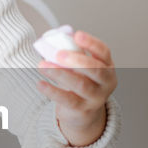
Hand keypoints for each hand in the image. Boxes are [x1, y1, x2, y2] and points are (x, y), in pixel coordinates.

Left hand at [37, 30, 117, 146]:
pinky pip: (67, 100)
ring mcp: (96, 98)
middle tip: (58, 53)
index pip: (103, 52)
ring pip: (80, 84)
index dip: (91, 43)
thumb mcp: (81, 68)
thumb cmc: (81, 83)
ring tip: (42, 65)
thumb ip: (72, 55)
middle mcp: (106, 82)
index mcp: (107, 66)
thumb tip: (53, 41)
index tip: (77, 35)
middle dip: (76, 59)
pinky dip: (52, 91)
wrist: (84, 112)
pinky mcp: (83, 110)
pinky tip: (41, 84)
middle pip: (95, 69)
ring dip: (59, 73)